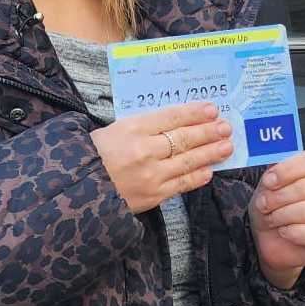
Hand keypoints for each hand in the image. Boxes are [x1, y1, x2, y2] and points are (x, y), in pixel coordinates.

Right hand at [91, 102, 232, 214]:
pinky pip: (181, 185)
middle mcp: (144, 150)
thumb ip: (142, 126)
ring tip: (226, 146)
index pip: (170, 117)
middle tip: (226, 127)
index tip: (212, 109)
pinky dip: (197, 176)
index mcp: (131, 128)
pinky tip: (209, 170)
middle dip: (208, 131)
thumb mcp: (113, 130)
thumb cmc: (93, 156)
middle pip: (184, 138)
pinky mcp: (153, 196)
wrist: (78, 192)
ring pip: (188, 161)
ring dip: (210, 153)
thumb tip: (173, 122)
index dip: (194, 113)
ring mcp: (151, 174)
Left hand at [249, 151, 304, 289]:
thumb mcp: (267, 188)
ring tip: (274, 219)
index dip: (287, 171)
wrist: (271, 242)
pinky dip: (293, 233)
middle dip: (278, 197)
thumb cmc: (273, 211)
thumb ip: (272, 176)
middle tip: (265, 205)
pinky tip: (286, 232)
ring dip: (282, 216)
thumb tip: (273, 174)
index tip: (269, 182)